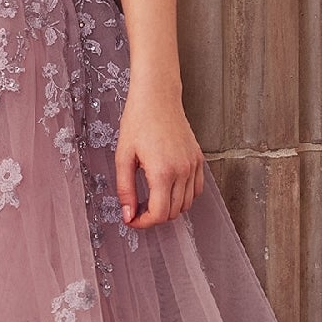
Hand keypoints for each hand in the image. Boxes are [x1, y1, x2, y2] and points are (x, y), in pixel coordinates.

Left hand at [115, 87, 204, 227]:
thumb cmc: (139, 121)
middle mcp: (182, 171)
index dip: (143, 223)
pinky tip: (168, 189)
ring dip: (169, 208)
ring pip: (187, 204)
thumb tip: (128, 214)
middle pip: (173, 212)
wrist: (157, 98)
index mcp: (162, 172)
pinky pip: (197, 189)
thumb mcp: (123, 157)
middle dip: (154, 217)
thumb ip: (125, 190)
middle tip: (138, 209)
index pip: (159, 214)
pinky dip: (184, 196)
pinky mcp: (198, 159)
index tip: (132, 220)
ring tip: (152, 199)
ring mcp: (193, 165)